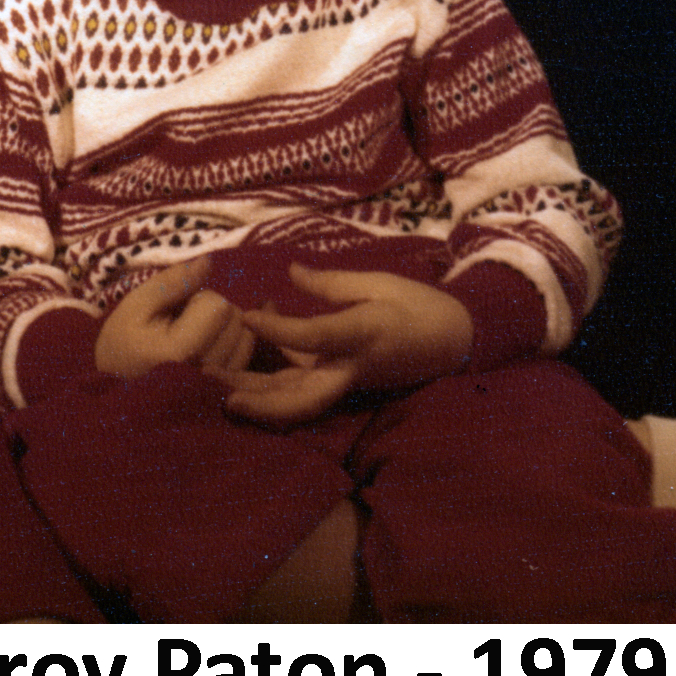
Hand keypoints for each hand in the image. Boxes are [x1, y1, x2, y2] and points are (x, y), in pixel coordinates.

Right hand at [95, 255, 255, 379]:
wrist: (118, 388)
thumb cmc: (124, 342)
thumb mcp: (136, 305)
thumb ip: (172, 282)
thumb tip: (207, 260)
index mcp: (181, 352)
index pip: (219, 306)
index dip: (200, 299)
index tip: (177, 311)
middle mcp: (206, 372)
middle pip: (237, 320)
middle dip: (216, 313)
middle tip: (185, 323)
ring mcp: (219, 386)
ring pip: (247, 336)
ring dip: (227, 328)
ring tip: (197, 336)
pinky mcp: (226, 391)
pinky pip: (247, 355)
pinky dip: (236, 342)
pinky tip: (214, 343)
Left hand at [215, 265, 472, 424]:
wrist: (456, 343)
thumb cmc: (420, 306)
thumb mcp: (379, 283)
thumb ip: (331, 284)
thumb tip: (290, 272)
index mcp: (364, 334)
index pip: (315, 336)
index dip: (278, 329)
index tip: (245, 315)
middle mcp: (352, 367)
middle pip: (303, 398)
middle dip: (261, 401)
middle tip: (219, 392)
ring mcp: (348, 384)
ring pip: (300, 403)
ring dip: (261, 402)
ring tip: (221, 393)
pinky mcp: (344, 387)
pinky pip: (305, 392)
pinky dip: (274, 387)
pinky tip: (245, 374)